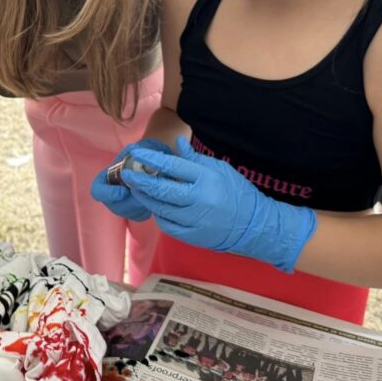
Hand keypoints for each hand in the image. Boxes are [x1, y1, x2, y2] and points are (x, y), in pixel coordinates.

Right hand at [90, 139, 173, 221]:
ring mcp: (123, 210)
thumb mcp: (131, 153)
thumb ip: (130, 151)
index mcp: (103, 183)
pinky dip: (150, 205)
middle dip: (133, 199)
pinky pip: (142, 214)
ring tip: (154, 188)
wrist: (146, 169)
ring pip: (132, 212)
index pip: (98, 192)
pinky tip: (157, 195)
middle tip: (147, 190)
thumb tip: (133, 149)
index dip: (109, 194)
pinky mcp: (137, 215)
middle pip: (118, 206)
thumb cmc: (134, 159)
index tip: (123, 191)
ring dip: (143, 201)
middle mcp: (110, 200)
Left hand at [121, 137, 316, 272]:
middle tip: (126, 173)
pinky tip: (155, 206)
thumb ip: (195, 159)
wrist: (255, 227)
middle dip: (140, 180)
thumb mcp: (220, 170)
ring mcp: (195, 220)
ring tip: (137, 188)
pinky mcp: (192, 237)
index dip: (152, 159)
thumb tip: (177, 143)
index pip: (173, 166)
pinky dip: (158, 214)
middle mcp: (199, 200)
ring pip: (160, 208)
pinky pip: (167, 225)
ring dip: (145, 197)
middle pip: (161, 189)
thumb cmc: (238, 193)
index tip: (137, 154)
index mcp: (207, 179)